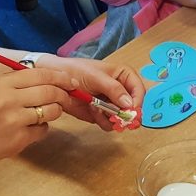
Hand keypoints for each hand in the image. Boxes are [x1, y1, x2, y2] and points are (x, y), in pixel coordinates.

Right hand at [0, 66, 76, 159]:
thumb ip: (22, 83)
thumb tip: (57, 80)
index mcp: (4, 82)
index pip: (41, 74)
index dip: (61, 77)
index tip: (71, 82)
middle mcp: (9, 98)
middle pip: (50, 92)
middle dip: (63, 95)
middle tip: (66, 99)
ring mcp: (14, 120)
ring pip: (51, 111)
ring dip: (53, 112)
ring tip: (42, 115)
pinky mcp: (18, 139)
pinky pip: (43, 130)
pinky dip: (40, 129)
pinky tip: (27, 129)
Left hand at [21, 54, 144, 129]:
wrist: (56, 82)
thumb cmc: (76, 71)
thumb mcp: (96, 77)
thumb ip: (114, 89)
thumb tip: (129, 104)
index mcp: (123, 76)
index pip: (139, 90)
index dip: (138, 101)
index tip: (131, 110)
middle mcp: (121, 91)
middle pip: (134, 107)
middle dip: (127, 114)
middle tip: (118, 118)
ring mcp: (112, 104)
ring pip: (123, 118)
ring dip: (113, 118)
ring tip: (98, 110)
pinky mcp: (102, 115)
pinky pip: (110, 124)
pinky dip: (103, 122)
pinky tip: (93, 112)